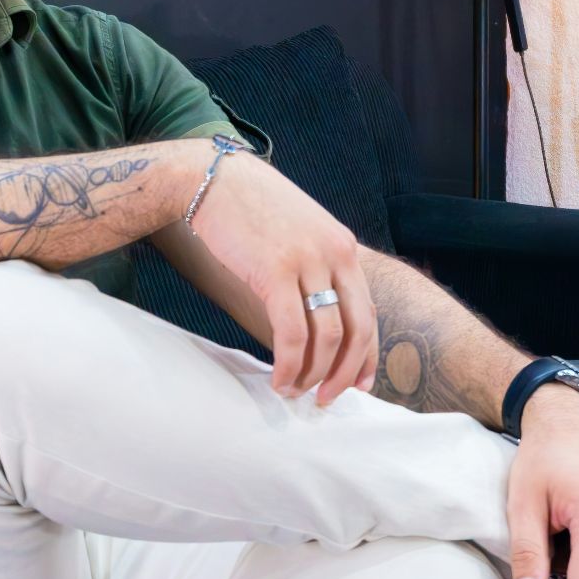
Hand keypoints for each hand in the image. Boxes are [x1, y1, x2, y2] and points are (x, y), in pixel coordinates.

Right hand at [184, 148, 373, 404]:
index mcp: (343, 247)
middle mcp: (335, 254)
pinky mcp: (275, 271)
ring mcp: (307, 262)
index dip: (366, 355)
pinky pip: (293, 333)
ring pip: (328, 337)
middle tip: (327, 399)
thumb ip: (314, 265)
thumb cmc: (248, 207)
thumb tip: (315, 311)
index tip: (358, 383)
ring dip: (314, 375)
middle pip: (357, 330)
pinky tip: (278, 378)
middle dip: (345, 374)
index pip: (369, 312)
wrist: (210, 179)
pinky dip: (289, 364)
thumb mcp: (298, 231)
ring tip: (294, 391)